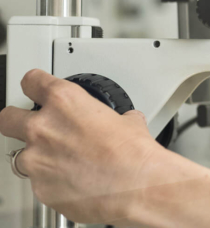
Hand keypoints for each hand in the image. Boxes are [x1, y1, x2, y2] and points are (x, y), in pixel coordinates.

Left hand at [0, 69, 167, 225]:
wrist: (136, 187)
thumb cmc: (133, 154)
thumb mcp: (129, 122)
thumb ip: (115, 119)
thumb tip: (123, 123)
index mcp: (64, 102)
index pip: (33, 82)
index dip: (35, 84)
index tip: (36, 87)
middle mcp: (43, 128)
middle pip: (8, 118)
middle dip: (17, 121)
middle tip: (34, 126)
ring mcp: (36, 160)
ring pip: (22, 155)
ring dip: (38, 157)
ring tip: (63, 162)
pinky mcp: (40, 188)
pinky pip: (39, 182)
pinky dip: (53, 181)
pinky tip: (74, 181)